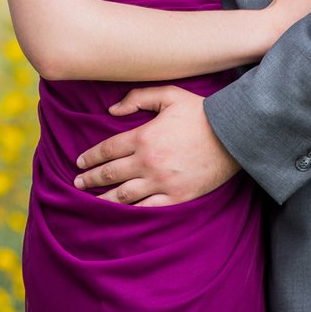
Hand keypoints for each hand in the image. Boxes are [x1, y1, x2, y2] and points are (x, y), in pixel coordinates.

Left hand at [72, 86, 239, 206]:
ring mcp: (162, 182)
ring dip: (103, 199)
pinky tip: (120, 216)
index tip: (79, 163)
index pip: (107, 150)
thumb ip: (138, 98)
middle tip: (78, 183)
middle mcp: (148, 162)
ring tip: (91, 202)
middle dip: (90, 179)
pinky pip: (148, 209)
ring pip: (124, 195)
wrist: (233, 136)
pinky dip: (131, 213)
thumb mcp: (169, 95)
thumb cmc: (200, 112)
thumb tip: (111, 110)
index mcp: (143, 136)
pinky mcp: (177, 197)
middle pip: (110, 174)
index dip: (90, 157)